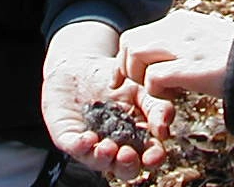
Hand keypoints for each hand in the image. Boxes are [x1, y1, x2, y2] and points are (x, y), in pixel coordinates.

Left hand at [41, 26, 171, 180]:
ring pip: (99, 162)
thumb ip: (157, 106)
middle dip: (127, 165)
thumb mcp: (140, 89)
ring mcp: (91, 145)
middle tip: (127, 154)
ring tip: (107, 147)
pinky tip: (89, 138)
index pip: (148, 155)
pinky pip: (74, 148)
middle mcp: (114, 147)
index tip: (154, 154)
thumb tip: (164, 129)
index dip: (153, 157)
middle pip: (124, 168)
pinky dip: (82, 146)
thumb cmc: (113, 80)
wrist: (80, 65)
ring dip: (104, 157)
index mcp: (135, 138)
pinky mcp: (69, 138)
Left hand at [118, 10, 233, 99]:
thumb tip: (171, 60)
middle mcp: (177, 28)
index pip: (138, 34)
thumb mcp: (208, 40)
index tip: (126, 76)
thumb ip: (187, 44)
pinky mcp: (189, 67)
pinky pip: (153, 78)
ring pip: (135, 54)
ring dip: (140, 78)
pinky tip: (174, 95)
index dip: (127, 57)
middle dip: (127, 67)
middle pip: (130, 41)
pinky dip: (155, 91)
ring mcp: (182, 46)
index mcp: (181, 21)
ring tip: (161, 90)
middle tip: (139, 86)